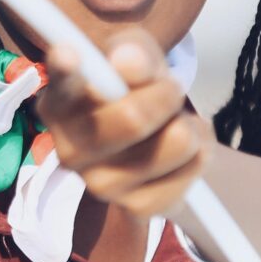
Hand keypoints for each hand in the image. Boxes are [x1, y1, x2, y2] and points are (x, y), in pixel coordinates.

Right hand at [36, 30, 208, 222]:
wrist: (150, 135)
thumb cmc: (134, 86)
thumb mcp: (135, 56)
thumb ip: (134, 53)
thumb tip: (128, 61)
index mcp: (60, 102)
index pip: (61, 84)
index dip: (65, 69)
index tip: (68, 54)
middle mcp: (69, 149)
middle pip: (134, 119)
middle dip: (168, 95)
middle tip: (170, 89)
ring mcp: (100, 185)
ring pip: (177, 141)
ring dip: (189, 124)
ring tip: (174, 122)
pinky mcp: (137, 208)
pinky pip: (192, 170)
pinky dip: (200, 153)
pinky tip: (180, 151)